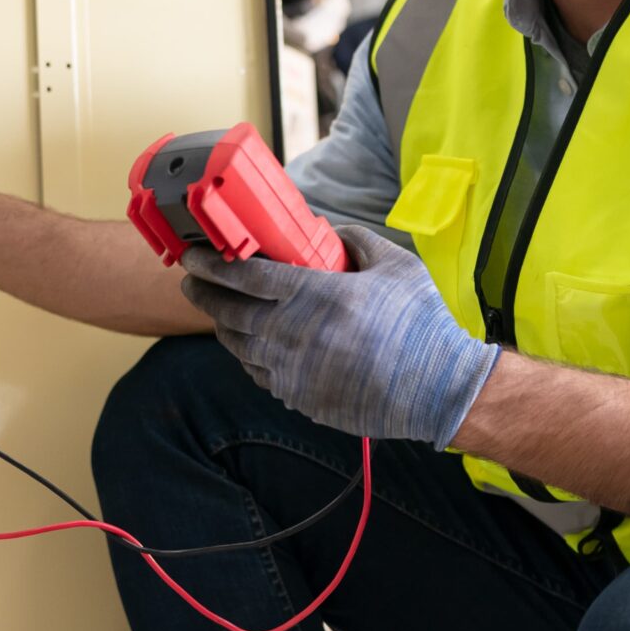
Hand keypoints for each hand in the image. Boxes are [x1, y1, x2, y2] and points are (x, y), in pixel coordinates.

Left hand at [178, 225, 498, 445]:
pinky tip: (250, 346)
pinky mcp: (299, 398)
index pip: (245, 276)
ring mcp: (292, 370)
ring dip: (222, 325)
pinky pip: (258, 374)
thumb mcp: (395, 265)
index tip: (193, 255)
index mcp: (314, 295)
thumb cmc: (420, 324)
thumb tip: (330, 232)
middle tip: (192, 280)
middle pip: (229, 311)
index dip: (212, 263)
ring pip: (238, 345)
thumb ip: (357, 241)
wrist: (437, 389)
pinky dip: (247, 356)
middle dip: (204, 292)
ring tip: (217, 311)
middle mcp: (292, 333)